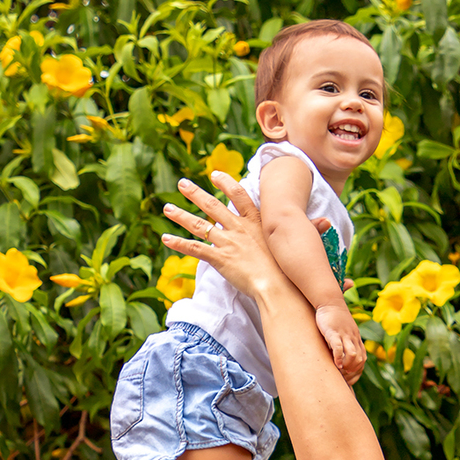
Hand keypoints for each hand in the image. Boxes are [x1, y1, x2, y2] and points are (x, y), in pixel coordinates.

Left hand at [161, 174, 283, 298]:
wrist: (278, 285)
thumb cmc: (284, 269)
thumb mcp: (281, 242)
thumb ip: (275, 232)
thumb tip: (294, 225)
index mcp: (254, 222)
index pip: (238, 194)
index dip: (225, 182)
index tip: (214, 174)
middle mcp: (239, 228)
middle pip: (212, 205)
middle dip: (195, 193)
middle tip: (182, 183)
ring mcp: (228, 243)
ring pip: (200, 225)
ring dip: (181, 215)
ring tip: (167, 208)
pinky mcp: (220, 259)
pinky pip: (195, 249)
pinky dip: (179, 244)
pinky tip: (166, 239)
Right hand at [315, 301, 366, 385]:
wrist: (330, 301)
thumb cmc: (334, 317)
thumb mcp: (344, 330)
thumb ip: (346, 341)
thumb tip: (342, 356)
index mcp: (356, 338)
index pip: (363, 358)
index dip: (357, 370)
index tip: (349, 376)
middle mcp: (353, 337)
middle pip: (360, 358)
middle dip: (353, 370)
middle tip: (343, 375)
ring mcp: (344, 334)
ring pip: (352, 354)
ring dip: (347, 365)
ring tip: (340, 370)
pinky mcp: (333, 332)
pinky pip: (338, 347)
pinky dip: (338, 357)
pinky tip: (336, 364)